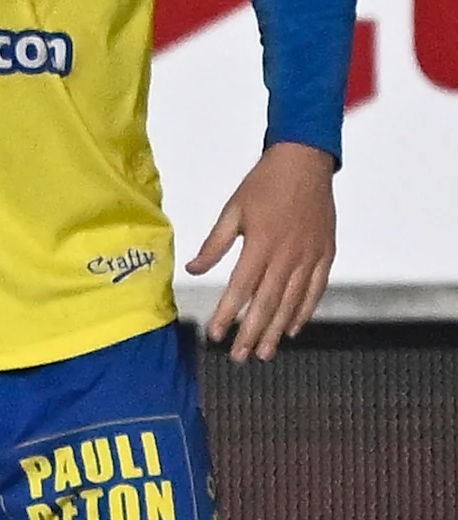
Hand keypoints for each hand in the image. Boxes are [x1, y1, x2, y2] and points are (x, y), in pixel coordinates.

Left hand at [189, 140, 336, 360]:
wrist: (305, 162)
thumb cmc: (264, 185)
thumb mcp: (232, 211)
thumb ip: (214, 244)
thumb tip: (193, 270)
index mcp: (261, 244)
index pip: (241, 289)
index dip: (228, 314)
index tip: (216, 335)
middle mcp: (288, 255)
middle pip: (267, 303)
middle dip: (251, 332)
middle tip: (239, 356)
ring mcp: (310, 256)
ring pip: (292, 301)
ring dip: (276, 330)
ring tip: (263, 352)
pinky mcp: (325, 253)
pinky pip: (316, 289)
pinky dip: (304, 311)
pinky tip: (292, 329)